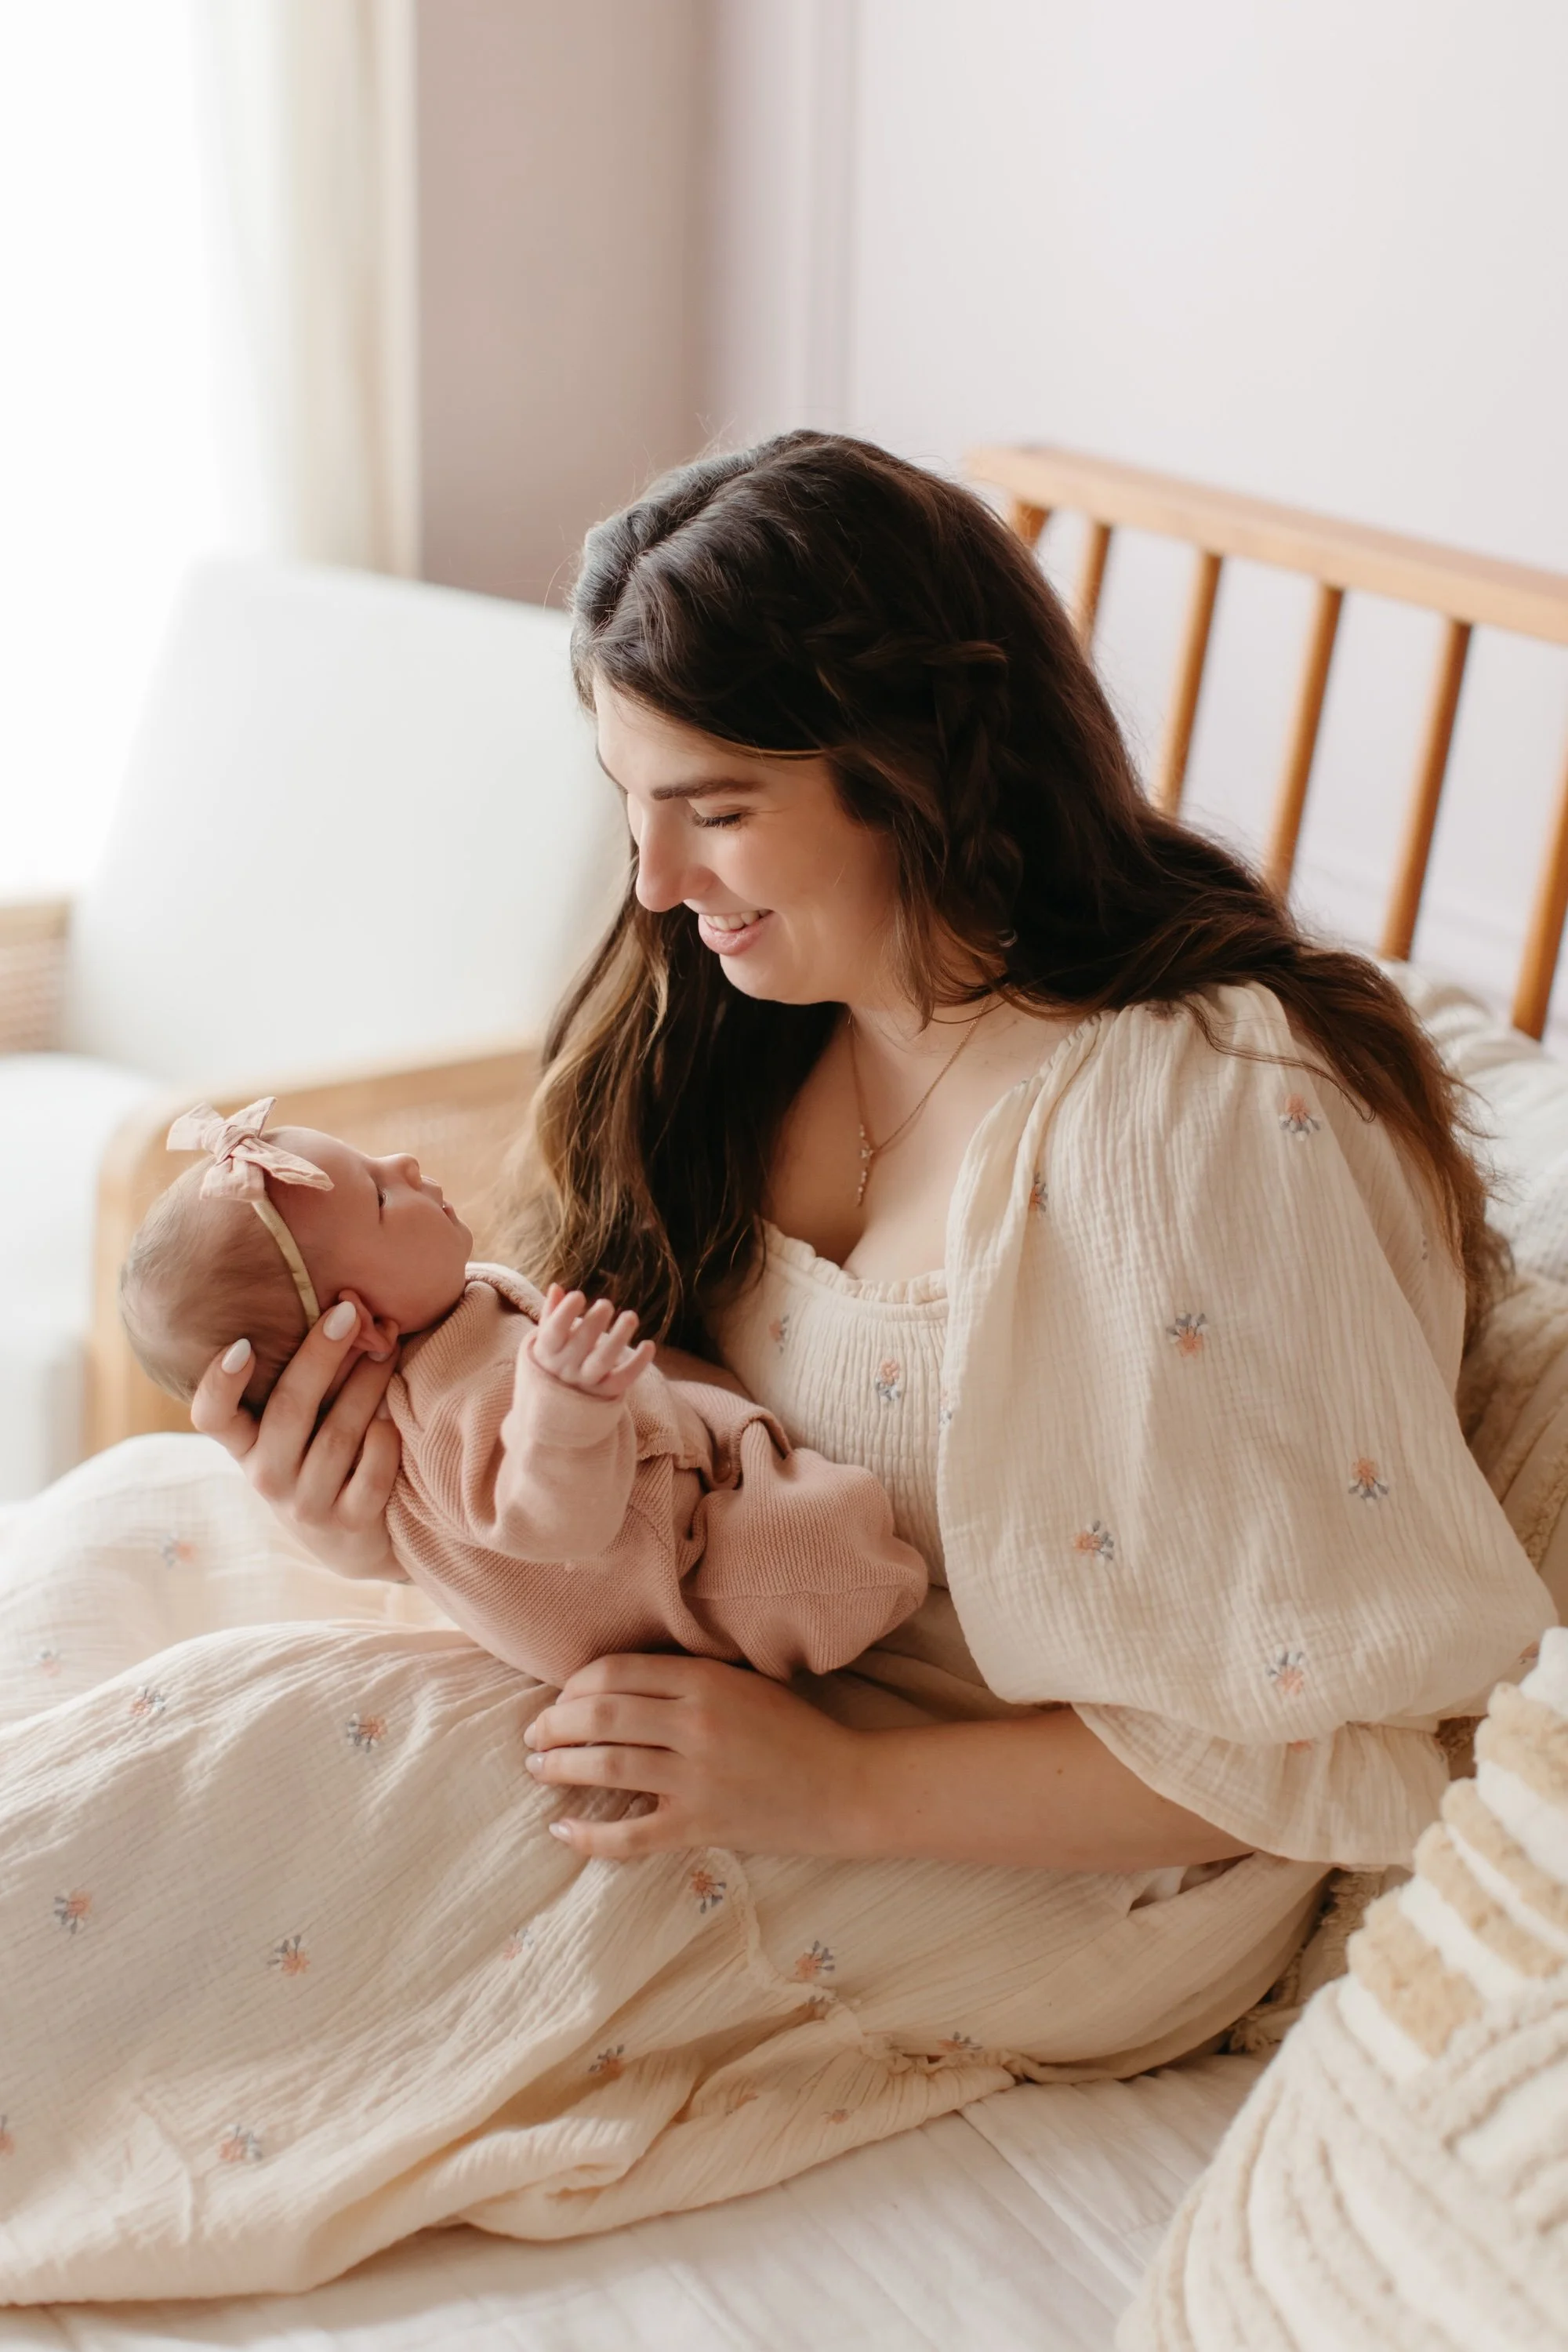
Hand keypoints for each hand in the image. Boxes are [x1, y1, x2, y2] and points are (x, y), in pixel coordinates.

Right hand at [190, 1301, 401, 1577]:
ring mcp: (306, 1505)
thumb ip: (311, 1376)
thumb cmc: (323, 1455)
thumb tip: (351, 1305)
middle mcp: (266, 1476)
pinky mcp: (348, 1524)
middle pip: (288, 1410)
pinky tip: (394, 1416)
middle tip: (349, 1313)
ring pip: (337, 1436)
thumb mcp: (302, 1422)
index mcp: (245, 1444)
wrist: (352, 1539)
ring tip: (387, 1349)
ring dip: (367, 1386)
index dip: (220, 1385)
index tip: (243, 1345)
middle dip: (320, 1356)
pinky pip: (370, 1474)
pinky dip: (385, 1440)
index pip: (213, 1417)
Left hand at [522, 1654, 864, 1859]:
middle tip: (534, 1734)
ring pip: (605, 1768)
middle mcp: (695, 1724)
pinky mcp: (700, 1826)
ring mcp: (696, 1778)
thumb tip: (614, 1685)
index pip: (615, 1672)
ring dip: (560, 1767)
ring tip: (538, 1768)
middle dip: (554, 1724)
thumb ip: (686, 1678)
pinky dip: (589, 1835)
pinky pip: (629, 1834)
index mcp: (705, 1680)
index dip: (574, 1685)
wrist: (846, 1788)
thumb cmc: (796, 1731)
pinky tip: (562, 1829)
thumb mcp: (743, 1684)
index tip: (560, 1698)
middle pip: (600, 1716)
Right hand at [531, 1284, 654, 1401]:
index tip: (578, 1295)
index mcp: (547, 1351)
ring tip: (631, 1316)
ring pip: (602, 1362)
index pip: (553, 1332)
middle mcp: (565, 1368)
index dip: (564, 1314)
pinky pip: (623, 1379)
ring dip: (617, 1339)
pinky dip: (638, 1364)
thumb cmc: (556, 1356)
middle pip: (580, 1345)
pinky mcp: (606, 1391)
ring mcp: (585, 1382)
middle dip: (594, 1323)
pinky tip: (649, 1344)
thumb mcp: (547, 1337)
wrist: (557, 1402)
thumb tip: (556, 1287)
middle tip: (606, 1304)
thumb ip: (552, 1312)